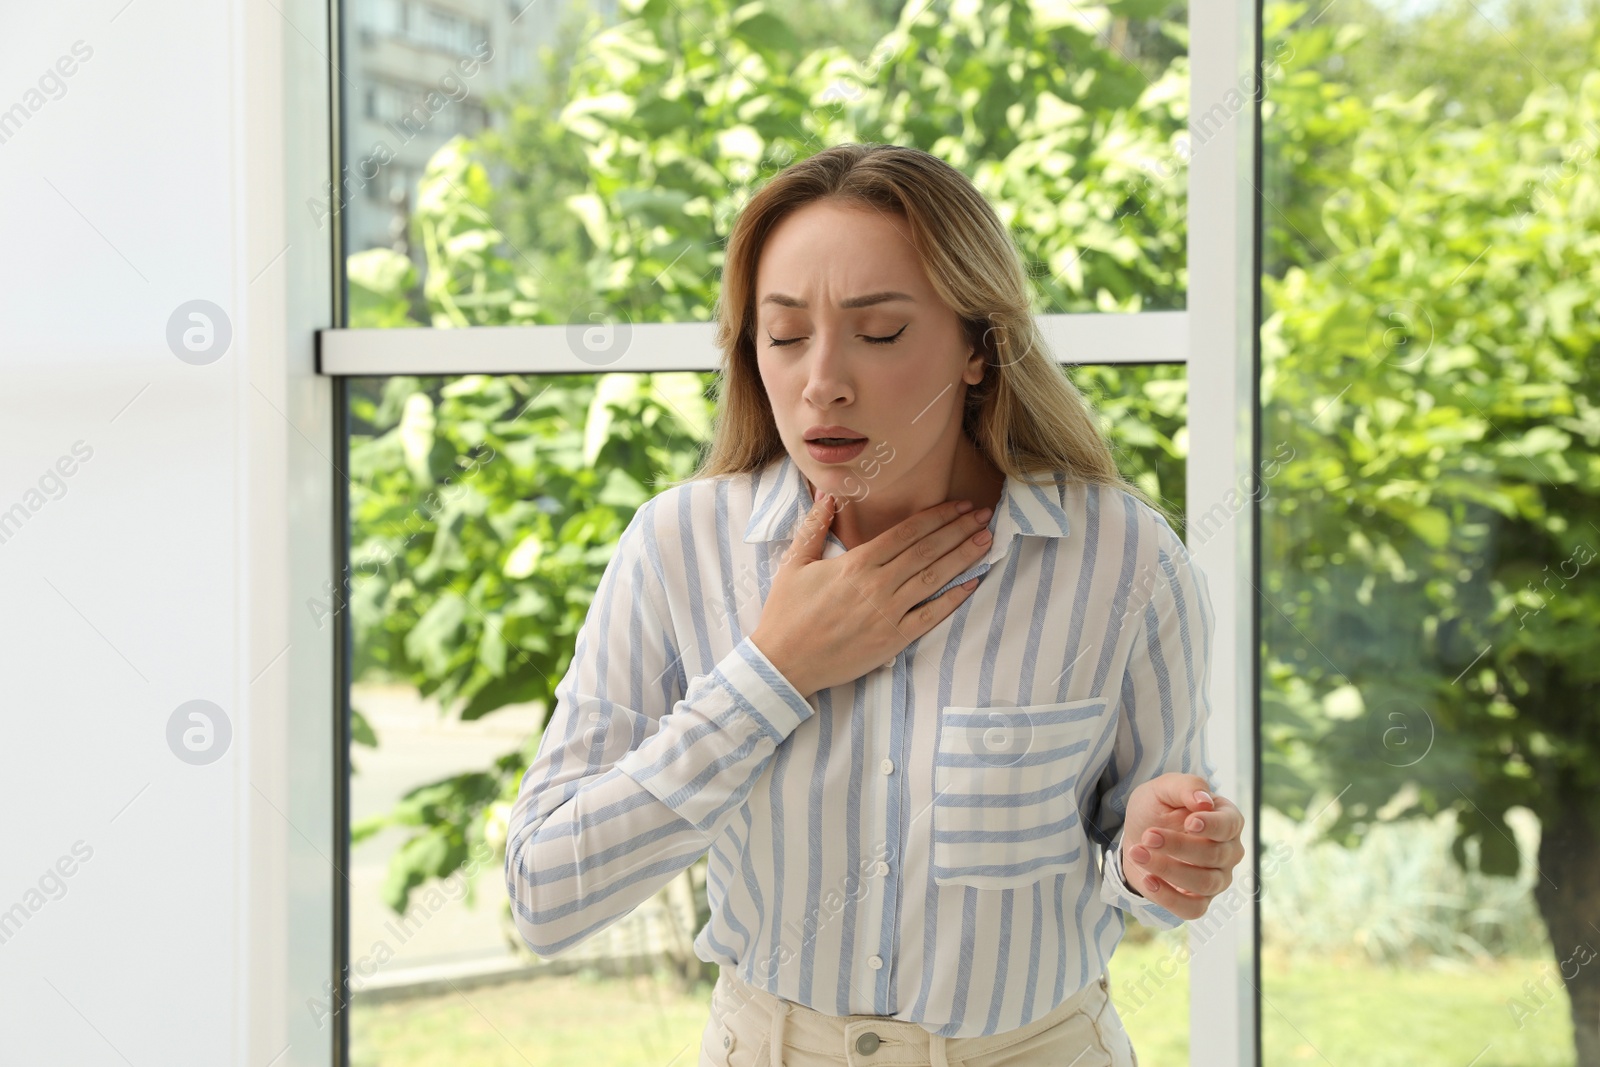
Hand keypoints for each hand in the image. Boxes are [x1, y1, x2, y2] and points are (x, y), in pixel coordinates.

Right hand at [749, 492, 992, 698]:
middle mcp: (877, 585)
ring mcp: (888, 613)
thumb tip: (827, 493)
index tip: (960, 505)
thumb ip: (815, 525)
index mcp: (856, 563)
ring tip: (986, 539)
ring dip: (963, 556)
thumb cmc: (786, 613)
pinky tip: (973, 583)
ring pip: (934, 578)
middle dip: (959, 529)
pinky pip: (931, 615)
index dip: (938, 516)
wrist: (784, 662)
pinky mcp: (893, 640)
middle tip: (984, 514)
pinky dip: (954, 598)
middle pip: (927, 550)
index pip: (907, 533)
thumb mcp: (794, 563)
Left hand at [1118, 773, 1245, 920]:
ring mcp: (1218, 879)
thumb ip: (1186, 787)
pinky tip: (1148, 880)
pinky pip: (1193, 909)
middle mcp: (1229, 851)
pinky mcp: (1199, 901)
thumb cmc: (1157, 808)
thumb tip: (1205, 802)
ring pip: (1205, 883)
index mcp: (1227, 819)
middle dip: (1178, 846)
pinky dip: (1169, 898)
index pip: (1230, 825)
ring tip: (1138, 853)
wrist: (1138, 836)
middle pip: (1214, 855)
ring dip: (1168, 869)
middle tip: (1147, 835)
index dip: (1212, 826)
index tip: (1189, 822)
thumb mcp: (1164, 788)